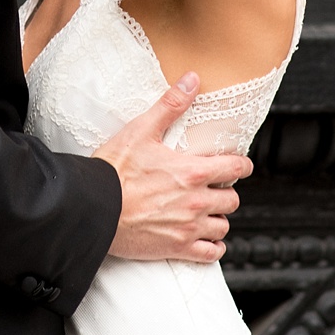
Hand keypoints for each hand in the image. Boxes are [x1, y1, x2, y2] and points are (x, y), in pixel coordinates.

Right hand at [94, 73, 253, 263]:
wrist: (93, 208)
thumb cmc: (113, 171)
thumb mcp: (142, 130)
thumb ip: (171, 105)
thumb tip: (191, 80)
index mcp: (192, 172)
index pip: (235, 168)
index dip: (241, 165)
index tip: (239, 165)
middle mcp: (196, 201)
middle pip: (232, 200)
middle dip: (226, 192)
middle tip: (214, 188)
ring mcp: (188, 227)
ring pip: (223, 226)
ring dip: (218, 219)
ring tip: (207, 212)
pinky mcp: (177, 248)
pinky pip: (211, 254)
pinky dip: (212, 247)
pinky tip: (205, 240)